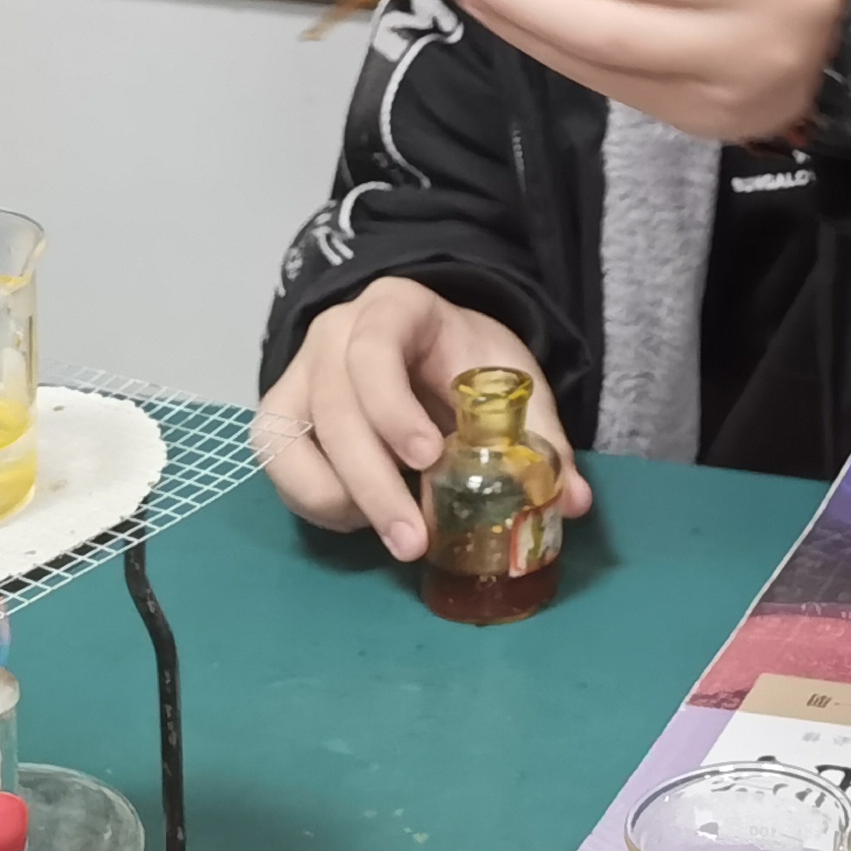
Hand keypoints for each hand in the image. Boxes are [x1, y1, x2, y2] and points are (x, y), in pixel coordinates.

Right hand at [254, 278, 589, 561]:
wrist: (427, 344)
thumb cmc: (465, 359)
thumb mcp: (510, 378)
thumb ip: (539, 435)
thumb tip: (571, 500)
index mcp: (393, 309)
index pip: (374, 351)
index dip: (393, 409)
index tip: (428, 458)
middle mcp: (332, 335)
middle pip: (336, 411)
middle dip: (375, 485)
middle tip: (414, 541)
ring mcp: (299, 375)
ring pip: (294, 444)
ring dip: (345, 502)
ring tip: (398, 535)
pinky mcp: (280, 419)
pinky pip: (281, 468)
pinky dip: (319, 505)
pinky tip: (364, 518)